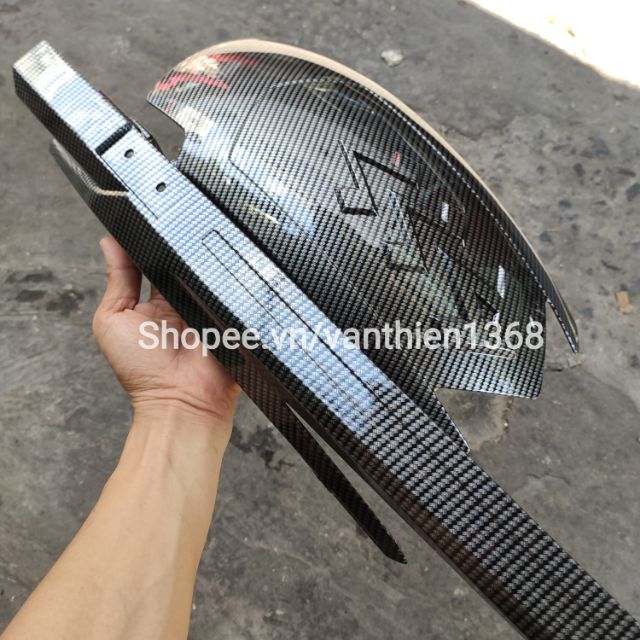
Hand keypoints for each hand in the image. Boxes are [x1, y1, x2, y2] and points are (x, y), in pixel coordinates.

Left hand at [93, 236, 239, 433]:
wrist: (182, 403)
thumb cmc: (143, 372)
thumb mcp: (113, 320)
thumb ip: (118, 281)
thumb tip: (109, 242)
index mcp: (156, 302)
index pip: (157, 260)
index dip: (154, 239)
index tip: (153, 214)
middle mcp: (185, 301)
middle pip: (186, 262)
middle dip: (182, 244)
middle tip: (180, 220)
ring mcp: (210, 306)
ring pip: (210, 270)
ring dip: (205, 260)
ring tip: (201, 240)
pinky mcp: (232, 314)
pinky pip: (233, 289)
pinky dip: (228, 277)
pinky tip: (224, 262)